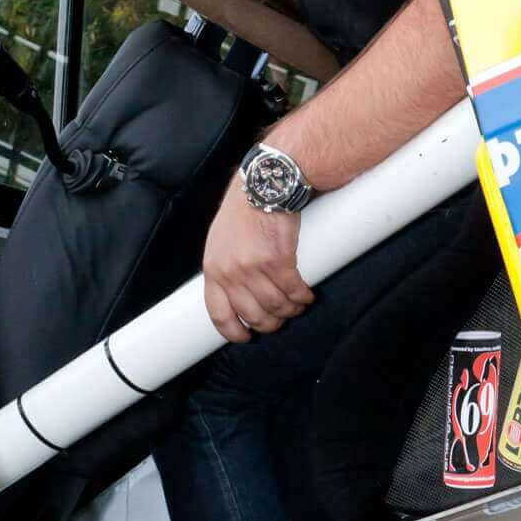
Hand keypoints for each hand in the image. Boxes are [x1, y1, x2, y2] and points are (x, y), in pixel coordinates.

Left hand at [202, 179, 314, 341]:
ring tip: (298, 305)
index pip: (218, 313)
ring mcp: (254, 267)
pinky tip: (307, 296)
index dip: (232, 332)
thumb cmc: (245, 210)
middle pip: (253, 315)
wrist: (265, 184)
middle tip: (281, 318)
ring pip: (276, 306)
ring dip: (291, 310)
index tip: (246, 337)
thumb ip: (226, 267)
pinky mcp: (279, 260)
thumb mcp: (221, 240)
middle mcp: (231, 272)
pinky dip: (303, 298)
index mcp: (213, 269)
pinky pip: (294, 291)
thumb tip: (238, 293)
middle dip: (271, 323)